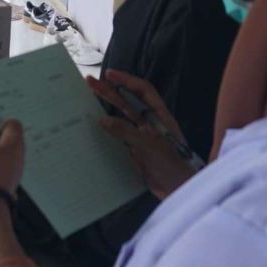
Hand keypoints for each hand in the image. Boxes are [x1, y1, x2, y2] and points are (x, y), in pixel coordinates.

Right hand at [88, 69, 197, 200]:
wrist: (180, 192)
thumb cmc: (173, 166)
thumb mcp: (150, 146)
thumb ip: (127, 132)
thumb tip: (102, 120)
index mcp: (160, 117)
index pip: (143, 91)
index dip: (126, 80)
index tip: (109, 75)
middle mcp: (150, 124)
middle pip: (128, 102)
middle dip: (109, 91)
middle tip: (89, 82)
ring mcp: (142, 138)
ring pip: (121, 119)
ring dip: (105, 109)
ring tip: (86, 101)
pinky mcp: (135, 153)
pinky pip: (117, 139)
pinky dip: (105, 133)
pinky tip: (92, 130)